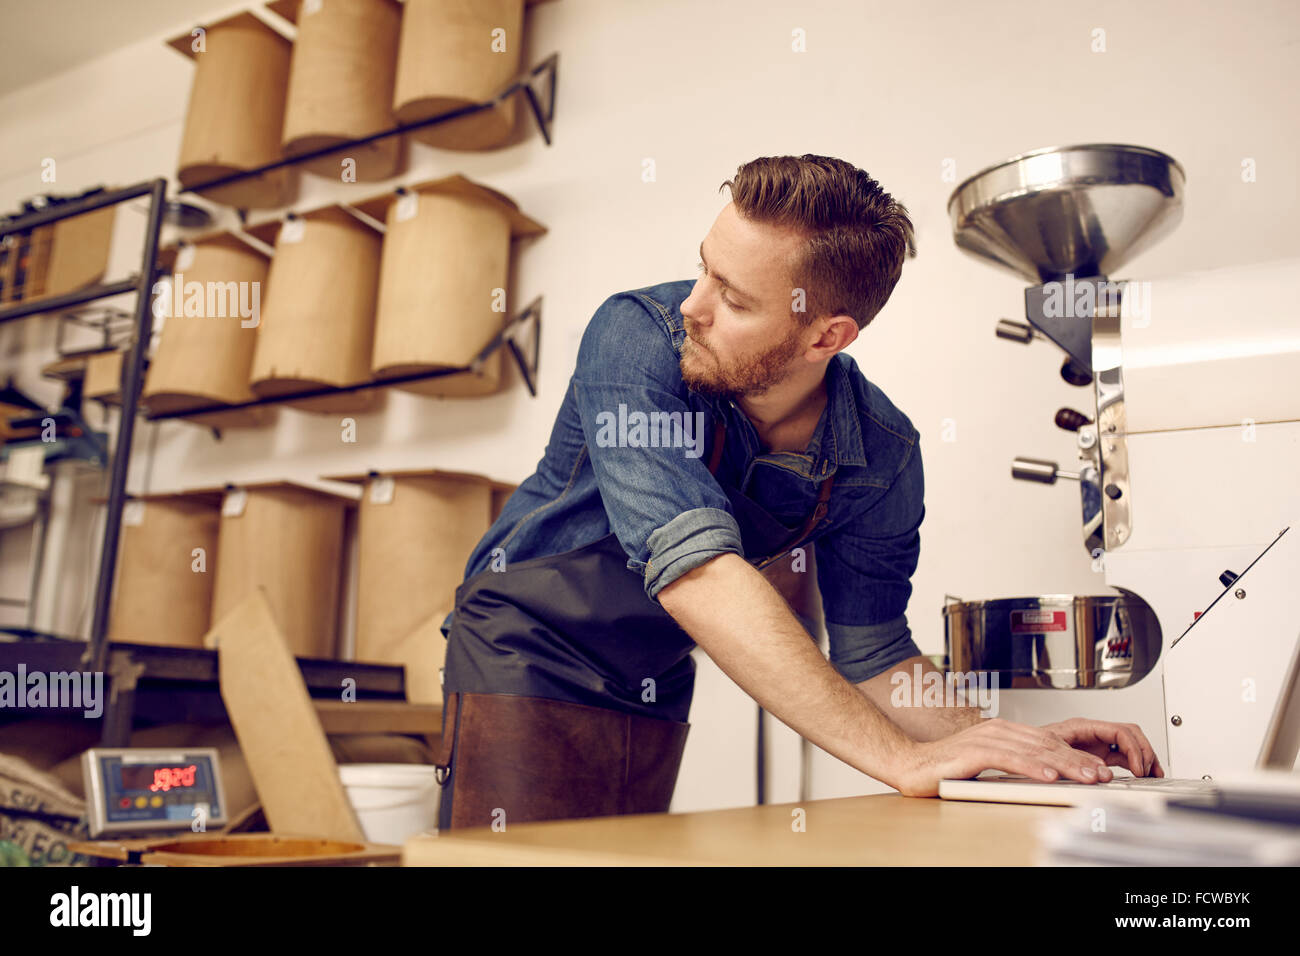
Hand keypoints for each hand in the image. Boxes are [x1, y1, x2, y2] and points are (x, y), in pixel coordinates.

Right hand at [892, 717, 1119, 796]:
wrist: (909, 763)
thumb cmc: (944, 767)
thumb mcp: (986, 763)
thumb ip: (1012, 763)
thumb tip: (1043, 776)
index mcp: (1003, 731)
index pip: (1048, 742)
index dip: (1075, 755)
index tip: (1097, 770)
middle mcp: (998, 730)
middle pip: (1047, 745)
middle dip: (1079, 761)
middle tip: (1103, 775)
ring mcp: (986, 738)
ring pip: (1035, 751)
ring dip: (1065, 765)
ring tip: (1087, 777)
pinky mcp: (974, 751)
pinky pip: (1010, 759)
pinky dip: (1032, 767)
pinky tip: (1049, 776)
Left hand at [1038, 717, 1163, 777]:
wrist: (1022, 749)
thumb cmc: (1032, 743)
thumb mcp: (1052, 750)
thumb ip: (1076, 760)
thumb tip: (1101, 771)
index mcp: (1084, 726)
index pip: (1120, 731)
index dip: (1134, 748)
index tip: (1138, 768)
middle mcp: (1093, 732)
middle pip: (1130, 733)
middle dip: (1144, 751)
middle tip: (1149, 771)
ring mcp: (1096, 742)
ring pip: (1130, 744)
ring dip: (1144, 757)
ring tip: (1153, 773)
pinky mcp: (1097, 754)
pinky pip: (1123, 755)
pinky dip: (1134, 764)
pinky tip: (1141, 774)